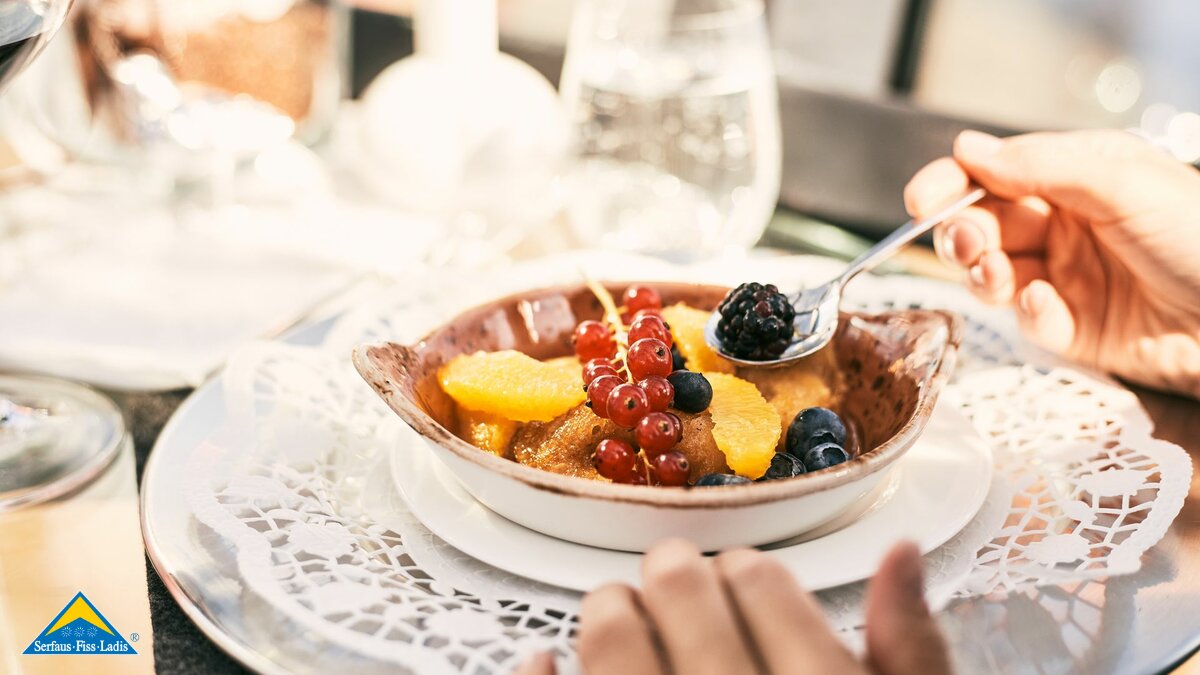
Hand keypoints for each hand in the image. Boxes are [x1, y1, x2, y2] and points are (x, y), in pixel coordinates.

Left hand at [515, 539, 950, 674]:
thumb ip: (916, 653)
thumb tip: (901, 552)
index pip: (761, 582)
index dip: (747, 569)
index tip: (740, 574)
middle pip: (682, 589)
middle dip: (676, 569)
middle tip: (674, 570)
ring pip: (612, 638)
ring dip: (610, 609)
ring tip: (619, 607)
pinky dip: (538, 674)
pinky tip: (540, 659)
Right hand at [905, 130, 1199, 397]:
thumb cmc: (1198, 238)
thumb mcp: (1121, 183)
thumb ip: (1040, 166)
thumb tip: (969, 150)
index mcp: (1078, 178)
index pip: (997, 174)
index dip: (953, 184)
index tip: (921, 200)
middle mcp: (1067, 225)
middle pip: (986, 225)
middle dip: (964, 234)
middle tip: (967, 244)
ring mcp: (1068, 277)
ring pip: (996, 275)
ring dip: (985, 274)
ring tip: (997, 275)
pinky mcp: (1075, 328)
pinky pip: (1029, 322)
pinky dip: (1029, 315)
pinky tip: (1047, 306)